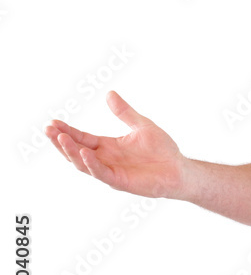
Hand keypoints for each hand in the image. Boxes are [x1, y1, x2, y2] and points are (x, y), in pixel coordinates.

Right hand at [45, 91, 185, 197]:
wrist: (179, 168)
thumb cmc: (162, 149)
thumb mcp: (141, 125)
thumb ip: (124, 112)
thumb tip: (109, 93)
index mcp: (108, 146)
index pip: (82, 137)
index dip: (67, 131)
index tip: (52, 122)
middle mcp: (105, 159)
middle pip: (76, 150)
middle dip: (61, 141)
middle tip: (48, 129)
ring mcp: (110, 170)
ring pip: (83, 163)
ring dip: (71, 151)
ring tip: (60, 138)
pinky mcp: (120, 181)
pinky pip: (101, 173)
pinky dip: (91, 164)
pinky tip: (84, 153)